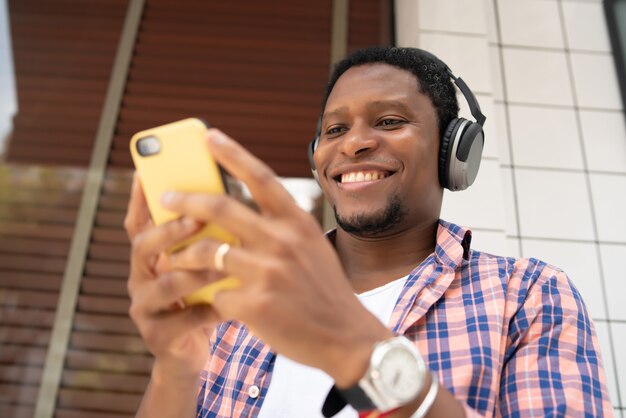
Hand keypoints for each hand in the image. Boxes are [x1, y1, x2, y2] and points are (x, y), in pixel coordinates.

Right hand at [125, 174, 221, 380]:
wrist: (189, 354)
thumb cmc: (200, 299)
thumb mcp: (199, 264)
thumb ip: (204, 238)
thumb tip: (227, 196)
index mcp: (149, 256)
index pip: (139, 220)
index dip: (139, 197)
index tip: (145, 172)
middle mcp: (140, 277)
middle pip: (143, 246)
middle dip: (169, 231)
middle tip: (196, 218)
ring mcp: (145, 308)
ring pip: (166, 284)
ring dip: (197, 272)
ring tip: (224, 265)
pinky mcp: (158, 336)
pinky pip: (186, 320)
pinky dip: (212, 310)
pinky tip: (233, 304)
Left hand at [162, 129, 392, 385]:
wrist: (346, 337)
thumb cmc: (325, 290)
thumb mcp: (311, 248)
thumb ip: (280, 229)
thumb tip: (238, 216)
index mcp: (297, 223)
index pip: (261, 177)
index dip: (233, 154)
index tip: (209, 135)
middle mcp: (282, 241)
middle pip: (220, 208)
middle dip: (185, 199)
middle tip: (165, 197)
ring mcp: (268, 272)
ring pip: (206, 251)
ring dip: (183, 255)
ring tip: (171, 258)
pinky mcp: (254, 304)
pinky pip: (217, 293)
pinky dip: (212, 297)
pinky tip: (218, 303)